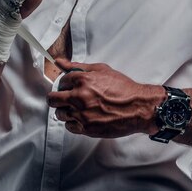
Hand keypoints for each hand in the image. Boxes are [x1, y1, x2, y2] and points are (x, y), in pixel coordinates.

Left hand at [47, 59, 165, 137]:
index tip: (70, 87)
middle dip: (57, 97)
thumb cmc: (123, 88)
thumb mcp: (101, 70)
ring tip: (76, 108)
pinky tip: (82, 117)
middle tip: (65, 98)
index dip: (65, 84)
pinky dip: (73, 122)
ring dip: (65, 110)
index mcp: (82, 80)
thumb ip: (77, 66)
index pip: (61, 81)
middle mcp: (79, 97)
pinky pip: (69, 126)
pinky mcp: (86, 128)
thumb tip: (59, 62)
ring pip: (60, 114)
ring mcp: (82, 114)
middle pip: (53, 99)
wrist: (138, 107)